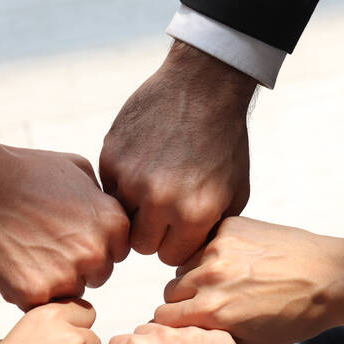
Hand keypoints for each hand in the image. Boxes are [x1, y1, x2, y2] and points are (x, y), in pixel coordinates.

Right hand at [0, 128, 129, 309]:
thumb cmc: (26, 170)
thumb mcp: (78, 170)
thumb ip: (102, 199)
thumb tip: (110, 218)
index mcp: (113, 223)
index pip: (116, 252)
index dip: (91, 245)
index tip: (67, 232)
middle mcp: (96, 252)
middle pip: (96, 275)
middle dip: (75, 265)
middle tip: (43, 243)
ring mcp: (66, 275)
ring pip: (70, 293)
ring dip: (52, 281)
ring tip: (26, 252)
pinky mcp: (34, 293)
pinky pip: (40, 305)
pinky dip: (26, 292)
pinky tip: (11, 265)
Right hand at [100, 41, 256, 265]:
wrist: (202, 86)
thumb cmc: (224, 141)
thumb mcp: (234, 191)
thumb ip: (210, 228)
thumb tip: (188, 255)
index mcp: (195, 213)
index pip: (171, 257)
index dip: (176, 243)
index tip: (180, 227)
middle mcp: (160, 200)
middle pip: (141, 245)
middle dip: (152, 231)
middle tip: (163, 209)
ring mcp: (131, 177)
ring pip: (120, 218)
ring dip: (134, 207)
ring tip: (153, 183)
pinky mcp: (111, 157)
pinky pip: (108, 189)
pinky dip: (122, 182)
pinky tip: (142, 163)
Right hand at [153, 217, 343, 343]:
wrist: (331, 277)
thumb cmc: (296, 316)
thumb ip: (210, 342)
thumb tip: (181, 339)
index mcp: (213, 311)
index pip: (162, 318)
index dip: (172, 325)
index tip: (185, 324)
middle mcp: (210, 277)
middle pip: (170, 292)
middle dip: (183, 301)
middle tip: (211, 304)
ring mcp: (218, 248)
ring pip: (183, 266)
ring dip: (196, 276)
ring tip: (228, 283)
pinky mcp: (228, 227)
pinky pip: (202, 243)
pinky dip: (212, 253)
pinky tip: (239, 262)